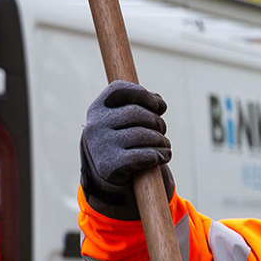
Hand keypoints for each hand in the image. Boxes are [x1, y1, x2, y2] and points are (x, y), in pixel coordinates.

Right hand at [81, 81, 172, 215]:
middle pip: (137, 113)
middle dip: (157, 122)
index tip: (158, 106)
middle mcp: (96, 124)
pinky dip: (161, 155)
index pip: (119, 89)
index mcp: (98, 107)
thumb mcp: (126, 118)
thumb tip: (159, 103)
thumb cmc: (123, 138)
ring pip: (144, 135)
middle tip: (162, 130)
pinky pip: (145, 156)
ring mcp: (102, 145)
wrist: (108, 172)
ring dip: (162, 140)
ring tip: (164, 144)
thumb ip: (142, 104)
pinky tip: (164, 156)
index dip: (144, 94)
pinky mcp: (112, 166)